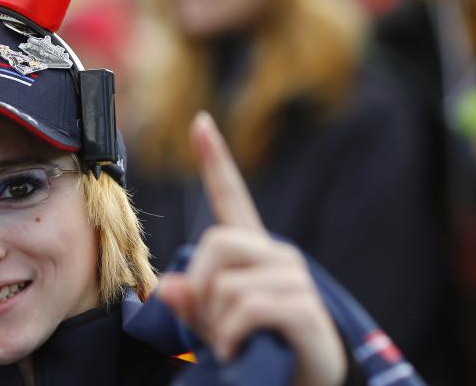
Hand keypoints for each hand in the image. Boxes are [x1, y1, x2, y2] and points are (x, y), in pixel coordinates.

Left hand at [157, 112, 346, 385]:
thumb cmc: (257, 353)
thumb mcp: (215, 327)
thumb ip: (192, 304)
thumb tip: (170, 289)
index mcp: (254, 254)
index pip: (233, 197)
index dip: (215, 161)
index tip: (200, 122)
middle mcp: (278, 256)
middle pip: (214, 244)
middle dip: (199, 289)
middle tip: (210, 326)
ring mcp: (295, 280)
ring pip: (225, 283)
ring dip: (215, 324)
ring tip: (231, 344)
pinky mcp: (305, 309)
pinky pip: (247, 309)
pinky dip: (229, 337)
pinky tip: (237, 351)